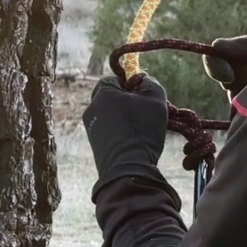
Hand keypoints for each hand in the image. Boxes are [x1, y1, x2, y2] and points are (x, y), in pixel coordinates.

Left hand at [82, 74, 169, 199]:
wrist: (127, 168)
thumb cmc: (142, 130)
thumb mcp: (155, 99)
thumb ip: (150, 83)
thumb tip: (143, 79)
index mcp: (102, 93)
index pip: (115, 79)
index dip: (131, 84)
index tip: (144, 97)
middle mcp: (92, 108)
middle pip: (112, 97)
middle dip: (128, 101)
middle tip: (145, 112)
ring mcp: (91, 127)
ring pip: (112, 114)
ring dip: (126, 117)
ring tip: (142, 129)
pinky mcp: (95, 143)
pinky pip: (110, 129)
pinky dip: (121, 131)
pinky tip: (134, 141)